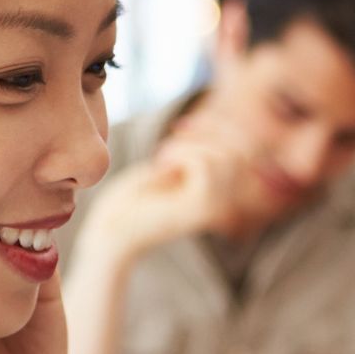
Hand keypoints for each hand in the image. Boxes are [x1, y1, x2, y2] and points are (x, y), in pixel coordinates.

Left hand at [81, 126, 254, 267]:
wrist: (110, 229)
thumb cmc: (131, 198)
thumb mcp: (168, 166)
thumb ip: (196, 151)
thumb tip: (219, 124)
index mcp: (219, 195)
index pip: (244, 152)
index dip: (217, 130)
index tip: (180, 129)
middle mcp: (224, 204)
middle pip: (241, 153)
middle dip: (205, 136)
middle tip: (169, 147)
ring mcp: (214, 208)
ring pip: (227, 157)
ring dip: (190, 146)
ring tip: (164, 158)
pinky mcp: (199, 208)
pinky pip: (206, 165)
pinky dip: (180, 155)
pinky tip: (161, 166)